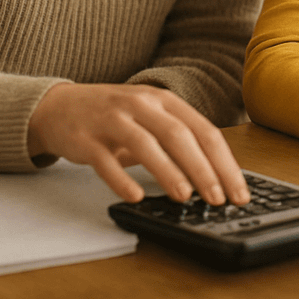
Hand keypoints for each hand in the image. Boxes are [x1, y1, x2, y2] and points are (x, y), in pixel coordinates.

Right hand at [28, 83, 250, 204]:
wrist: (61, 106)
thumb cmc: (115, 116)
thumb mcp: (151, 118)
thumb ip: (177, 141)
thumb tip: (212, 176)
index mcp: (166, 101)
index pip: (205, 131)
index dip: (224, 161)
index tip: (237, 190)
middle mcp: (143, 104)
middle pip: (180, 136)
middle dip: (204, 169)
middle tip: (218, 198)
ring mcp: (114, 119)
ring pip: (147, 145)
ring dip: (169, 172)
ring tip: (185, 197)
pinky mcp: (87, 138)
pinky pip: (106, 161)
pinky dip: (122, 180)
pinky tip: (135, 197)